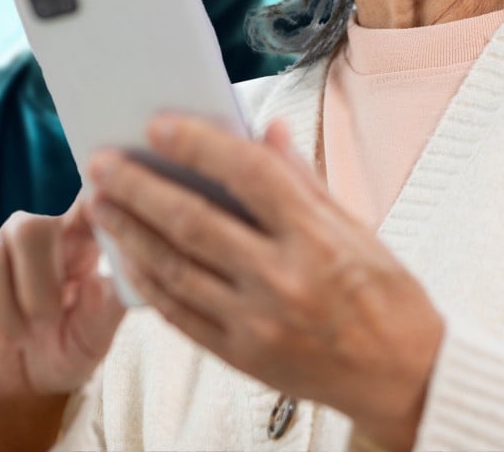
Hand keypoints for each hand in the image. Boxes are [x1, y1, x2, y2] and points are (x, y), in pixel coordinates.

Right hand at [0, 199, 125, 450]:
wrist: (22, 386)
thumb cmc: (67, 348)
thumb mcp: (96, 338)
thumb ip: (108, 308)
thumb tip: (109, 277)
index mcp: (78, 243)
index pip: (85, 207)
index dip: (88, 202)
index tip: (91, 215)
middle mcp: (36, 238)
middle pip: (28, 226)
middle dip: (36, 285)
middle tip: (45, 323)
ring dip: (3, 310)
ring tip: (19, 336)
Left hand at [87, 115, 443, 450]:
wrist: (403, 377)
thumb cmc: (386, 297)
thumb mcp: (358, 228)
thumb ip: (303, 179)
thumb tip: (267, 130)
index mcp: (318, 238)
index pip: (248, 175)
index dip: (198, 145)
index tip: (158, 126)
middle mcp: (284, 279)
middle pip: (193, 222)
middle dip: (139, 188)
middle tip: (102, 164)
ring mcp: (257, 322)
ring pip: (175, 269)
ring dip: (130, 233)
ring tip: (101, 205)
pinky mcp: (241, 357)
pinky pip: (180, 315)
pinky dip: (149, 283)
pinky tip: (126, 257)